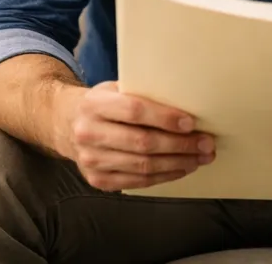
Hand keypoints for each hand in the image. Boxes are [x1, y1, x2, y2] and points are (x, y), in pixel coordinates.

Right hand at [57, 81, 215, 191]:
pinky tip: (181, 168)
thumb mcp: (113, 89)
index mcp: (94, 104)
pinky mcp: (97, 180)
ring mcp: (91, 160)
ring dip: (178, 163)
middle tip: (206, 143)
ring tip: (200, 157)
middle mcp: (89, 133)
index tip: (191, 123)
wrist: (65, 124)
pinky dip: (164, 176)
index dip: (165, 118)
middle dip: (180, 145)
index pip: (134, 111)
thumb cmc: (101, 103)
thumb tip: (185, 102)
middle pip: (143, 143)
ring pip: (143, 166)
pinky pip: (138, 181)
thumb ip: (140, 94)